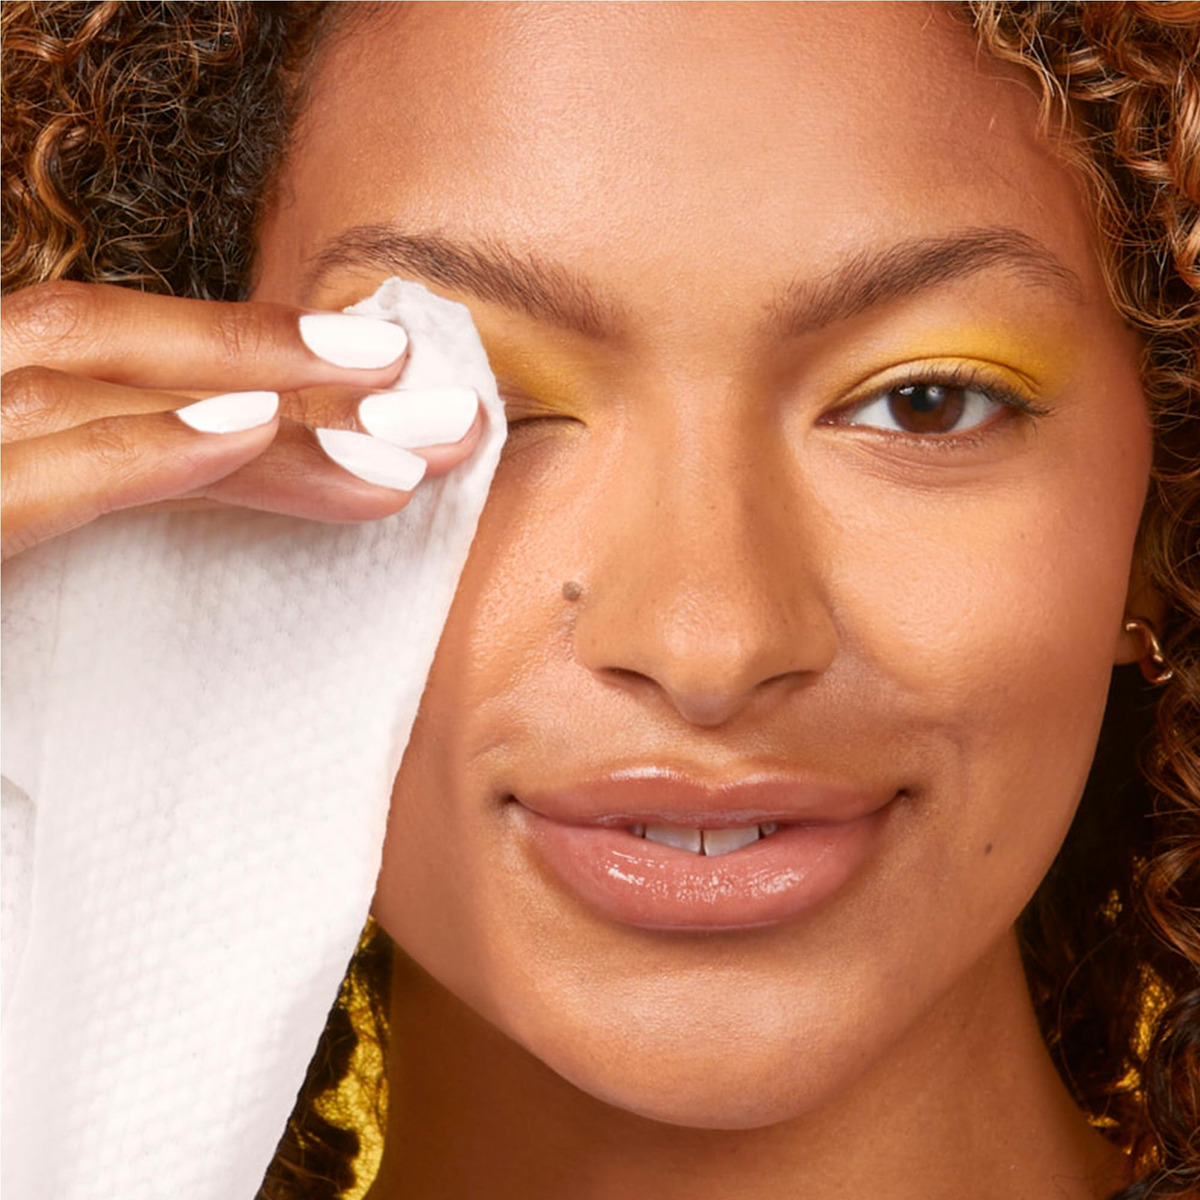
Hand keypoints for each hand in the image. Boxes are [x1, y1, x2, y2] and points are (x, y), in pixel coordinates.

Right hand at [1, 281, 482, 559]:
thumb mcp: (28, 577)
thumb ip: (89, 504)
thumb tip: (247, 469)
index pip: (93, 357)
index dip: (234, 348)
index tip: (373, 377)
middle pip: (94, 345)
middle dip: (268, 355)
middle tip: (430, 393)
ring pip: (71, 387)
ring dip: (247, 394)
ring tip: (388, 433)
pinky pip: (23, 481)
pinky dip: (137, 449)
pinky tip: (248, 430)